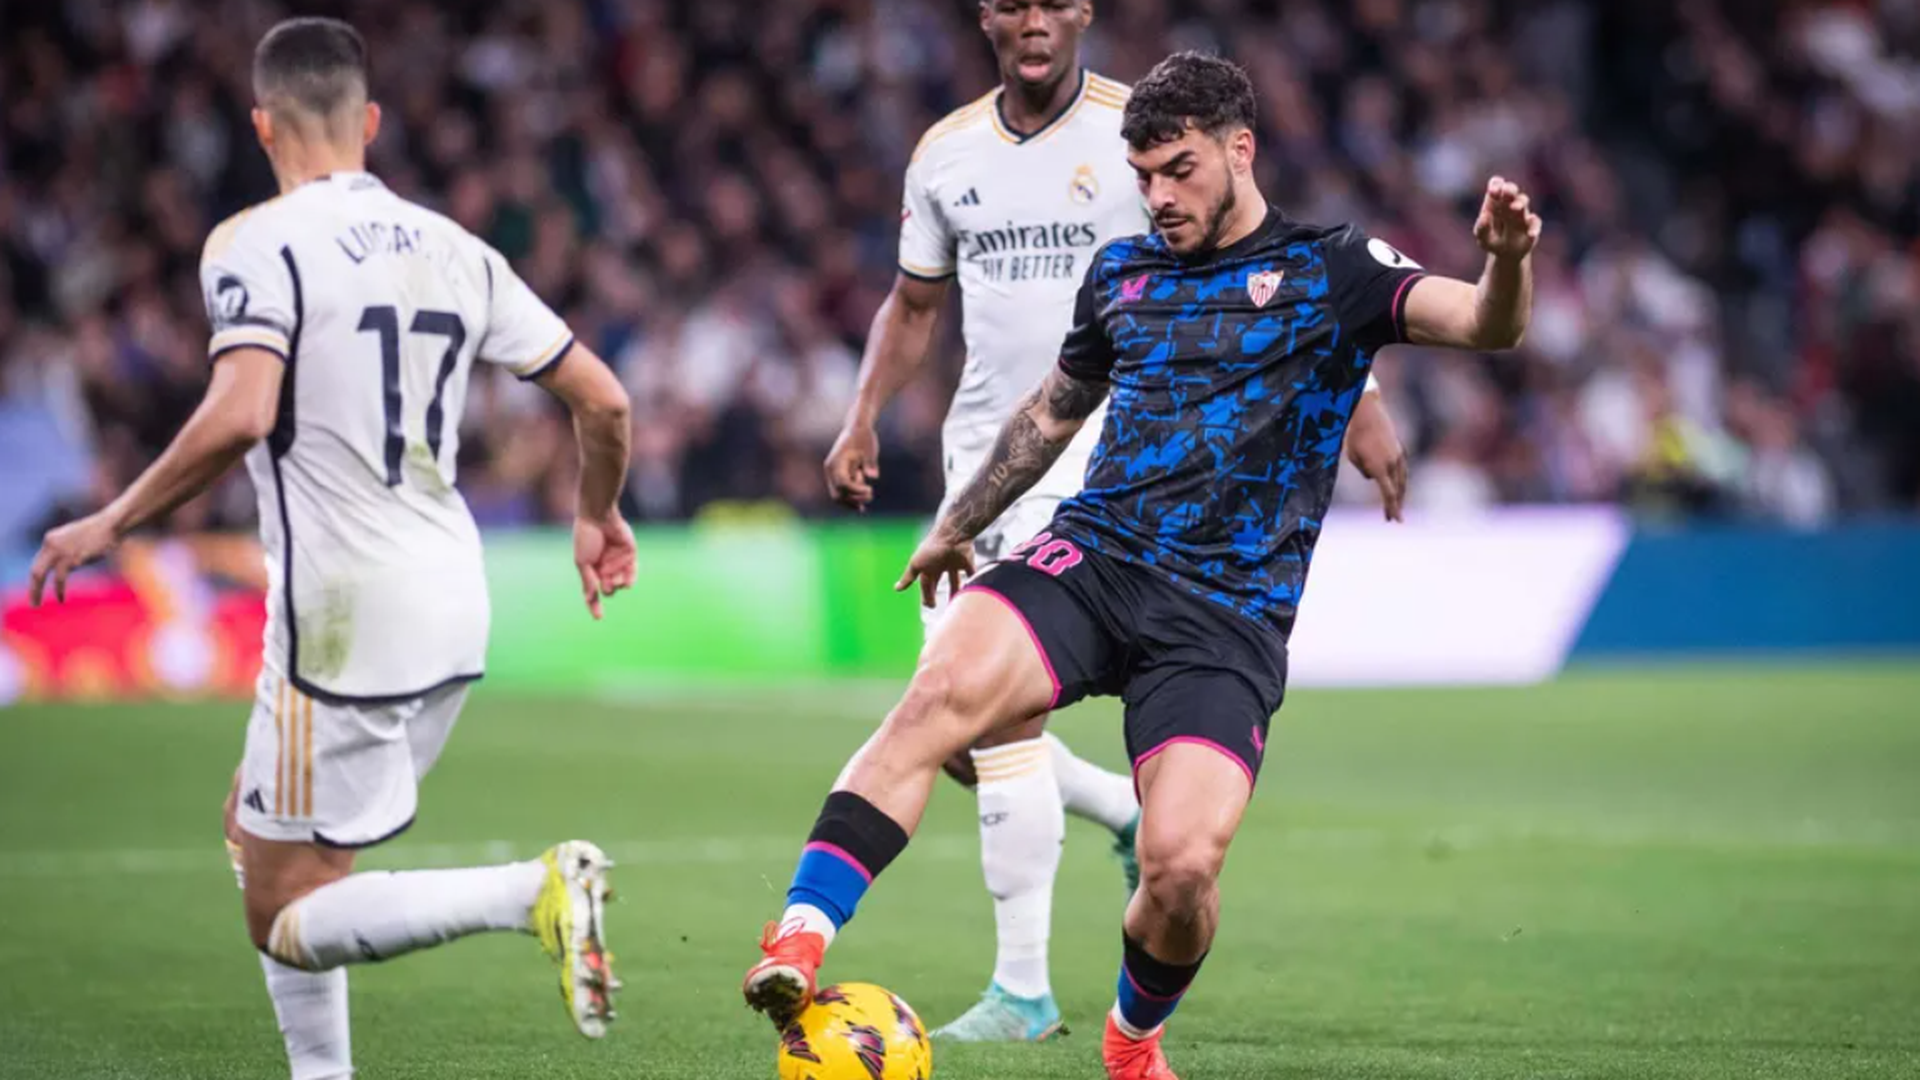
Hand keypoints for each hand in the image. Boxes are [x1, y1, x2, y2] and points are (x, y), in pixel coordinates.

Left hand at [28, 512, 119, 604]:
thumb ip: (66, 552)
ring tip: (37, 604)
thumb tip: (67, 569)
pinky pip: (60, 578)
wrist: (110, 525)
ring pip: (40, 575)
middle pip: (35, 570)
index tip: (37, 589)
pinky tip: (61, 598)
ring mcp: (60, 551)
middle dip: (33, 588)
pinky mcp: (71, 559)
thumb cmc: (99, 533)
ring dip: (37, 591)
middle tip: (33, 603)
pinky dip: (59, 590)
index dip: (37, 578)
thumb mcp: (76, 540)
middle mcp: (50, 544)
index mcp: (50, 539)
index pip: (38, 562)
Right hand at [573, 511, 637, 619]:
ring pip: (620, 584)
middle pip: (608, 590)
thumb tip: (590, 599)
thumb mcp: (582, 562)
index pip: (593, 593)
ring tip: (613, 576)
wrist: (598, 517)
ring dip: (617, 583)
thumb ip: (587, 581)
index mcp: (590, 570)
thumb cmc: (587, 538)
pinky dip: (630, 580)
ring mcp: (618, 562)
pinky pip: (632, 574)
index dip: (594, 606)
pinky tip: (627, 582)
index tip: (599, 618)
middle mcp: (604, 568)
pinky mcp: (630, 555)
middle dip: (607, 588)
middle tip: (604, 579)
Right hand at [824, 422, 879, 509]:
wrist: (857, 428)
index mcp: (836, 462)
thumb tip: (873, 476)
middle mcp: (831, 470)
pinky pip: (842, 492)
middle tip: (871, 494)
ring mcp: (833, 474)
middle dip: (853, 500)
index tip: (870, 489)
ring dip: (853, 500)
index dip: (855, 490)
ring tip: (870, 494)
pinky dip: (851, 499)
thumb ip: (870, 463)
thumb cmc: (863, 436)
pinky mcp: (839, 476)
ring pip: (839, 496)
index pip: (842, 483)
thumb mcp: (869, 448)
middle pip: (838, 494)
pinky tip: (861, 506)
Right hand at [895, 529, 975, 608]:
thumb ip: (908, 577)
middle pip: (938, 582)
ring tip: (956, 604)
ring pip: (954, 580)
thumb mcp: (917, 564)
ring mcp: (954, 562)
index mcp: (927, 564)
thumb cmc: (932, 550)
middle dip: (936, 593)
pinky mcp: (967, 562)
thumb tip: (896, 589)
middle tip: (936, 606)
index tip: (929, 605)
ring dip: (955, 592)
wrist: (954, 536)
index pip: (925, 583)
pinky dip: (973, 582)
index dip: (926, 593)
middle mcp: (940, 564)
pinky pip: (971, 574)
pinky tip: (972, 593)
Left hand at [1345, 392, 1409, 522]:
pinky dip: (1400, 479)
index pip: (1388, 494)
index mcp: (1379, 468)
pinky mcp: (1399, 448)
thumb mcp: (1353, 457)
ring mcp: (1398, 455)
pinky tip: (1398, 485)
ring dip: (1400, 493)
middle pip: (1397, 490)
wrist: (1367, 412)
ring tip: (1397, 504)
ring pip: (1402, 479)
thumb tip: (1373, 476)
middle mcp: (1392, 463)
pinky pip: (1401, 468)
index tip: (1395, 520)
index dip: (1392, 508)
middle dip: (1395, 505)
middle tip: (1394, 519)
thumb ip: (1364, 471)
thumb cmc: (1355, 435)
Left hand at [1473, 176, 1541, 260]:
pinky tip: (1531, 234)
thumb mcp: (1484, 238)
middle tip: (1506, 192)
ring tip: (1514, 208)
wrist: (1507, 254)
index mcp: (1495, 203)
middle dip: (1509, 189)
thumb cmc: (1492, 241)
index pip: (1496, 186)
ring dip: (1520, 203)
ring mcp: (1522, 213)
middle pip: (1511, 190)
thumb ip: (1482, 229)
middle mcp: (1509, 204)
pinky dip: (1534, 227)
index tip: (1493, 191)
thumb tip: (1484, 216)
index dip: (1496, 185)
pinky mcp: (1532, 226)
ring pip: (1523, 201)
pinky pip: (1535, 223)